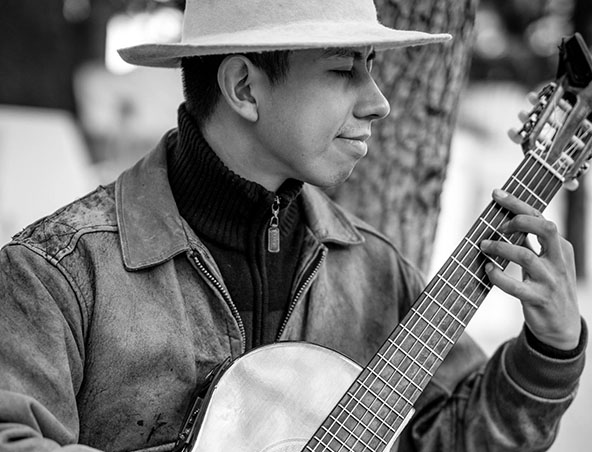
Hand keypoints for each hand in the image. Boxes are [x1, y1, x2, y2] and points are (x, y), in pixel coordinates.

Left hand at [480, 188, 580, 349]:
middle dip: (518, 221)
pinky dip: (498, 276)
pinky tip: (488, 270)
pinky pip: (515, 286)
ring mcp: (550, 280)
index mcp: (560, 247)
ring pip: (525, 256)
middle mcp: (558, 261)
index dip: (518, 204)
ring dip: (500, 248)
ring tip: (484, 246)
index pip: (541, 217)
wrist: (562, 325)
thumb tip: (503, 220)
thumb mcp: (544, 261)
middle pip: (545, 228)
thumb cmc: (547, 286)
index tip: (497, 194)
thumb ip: (530, 243)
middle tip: (497, 226)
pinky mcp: (538, 299)